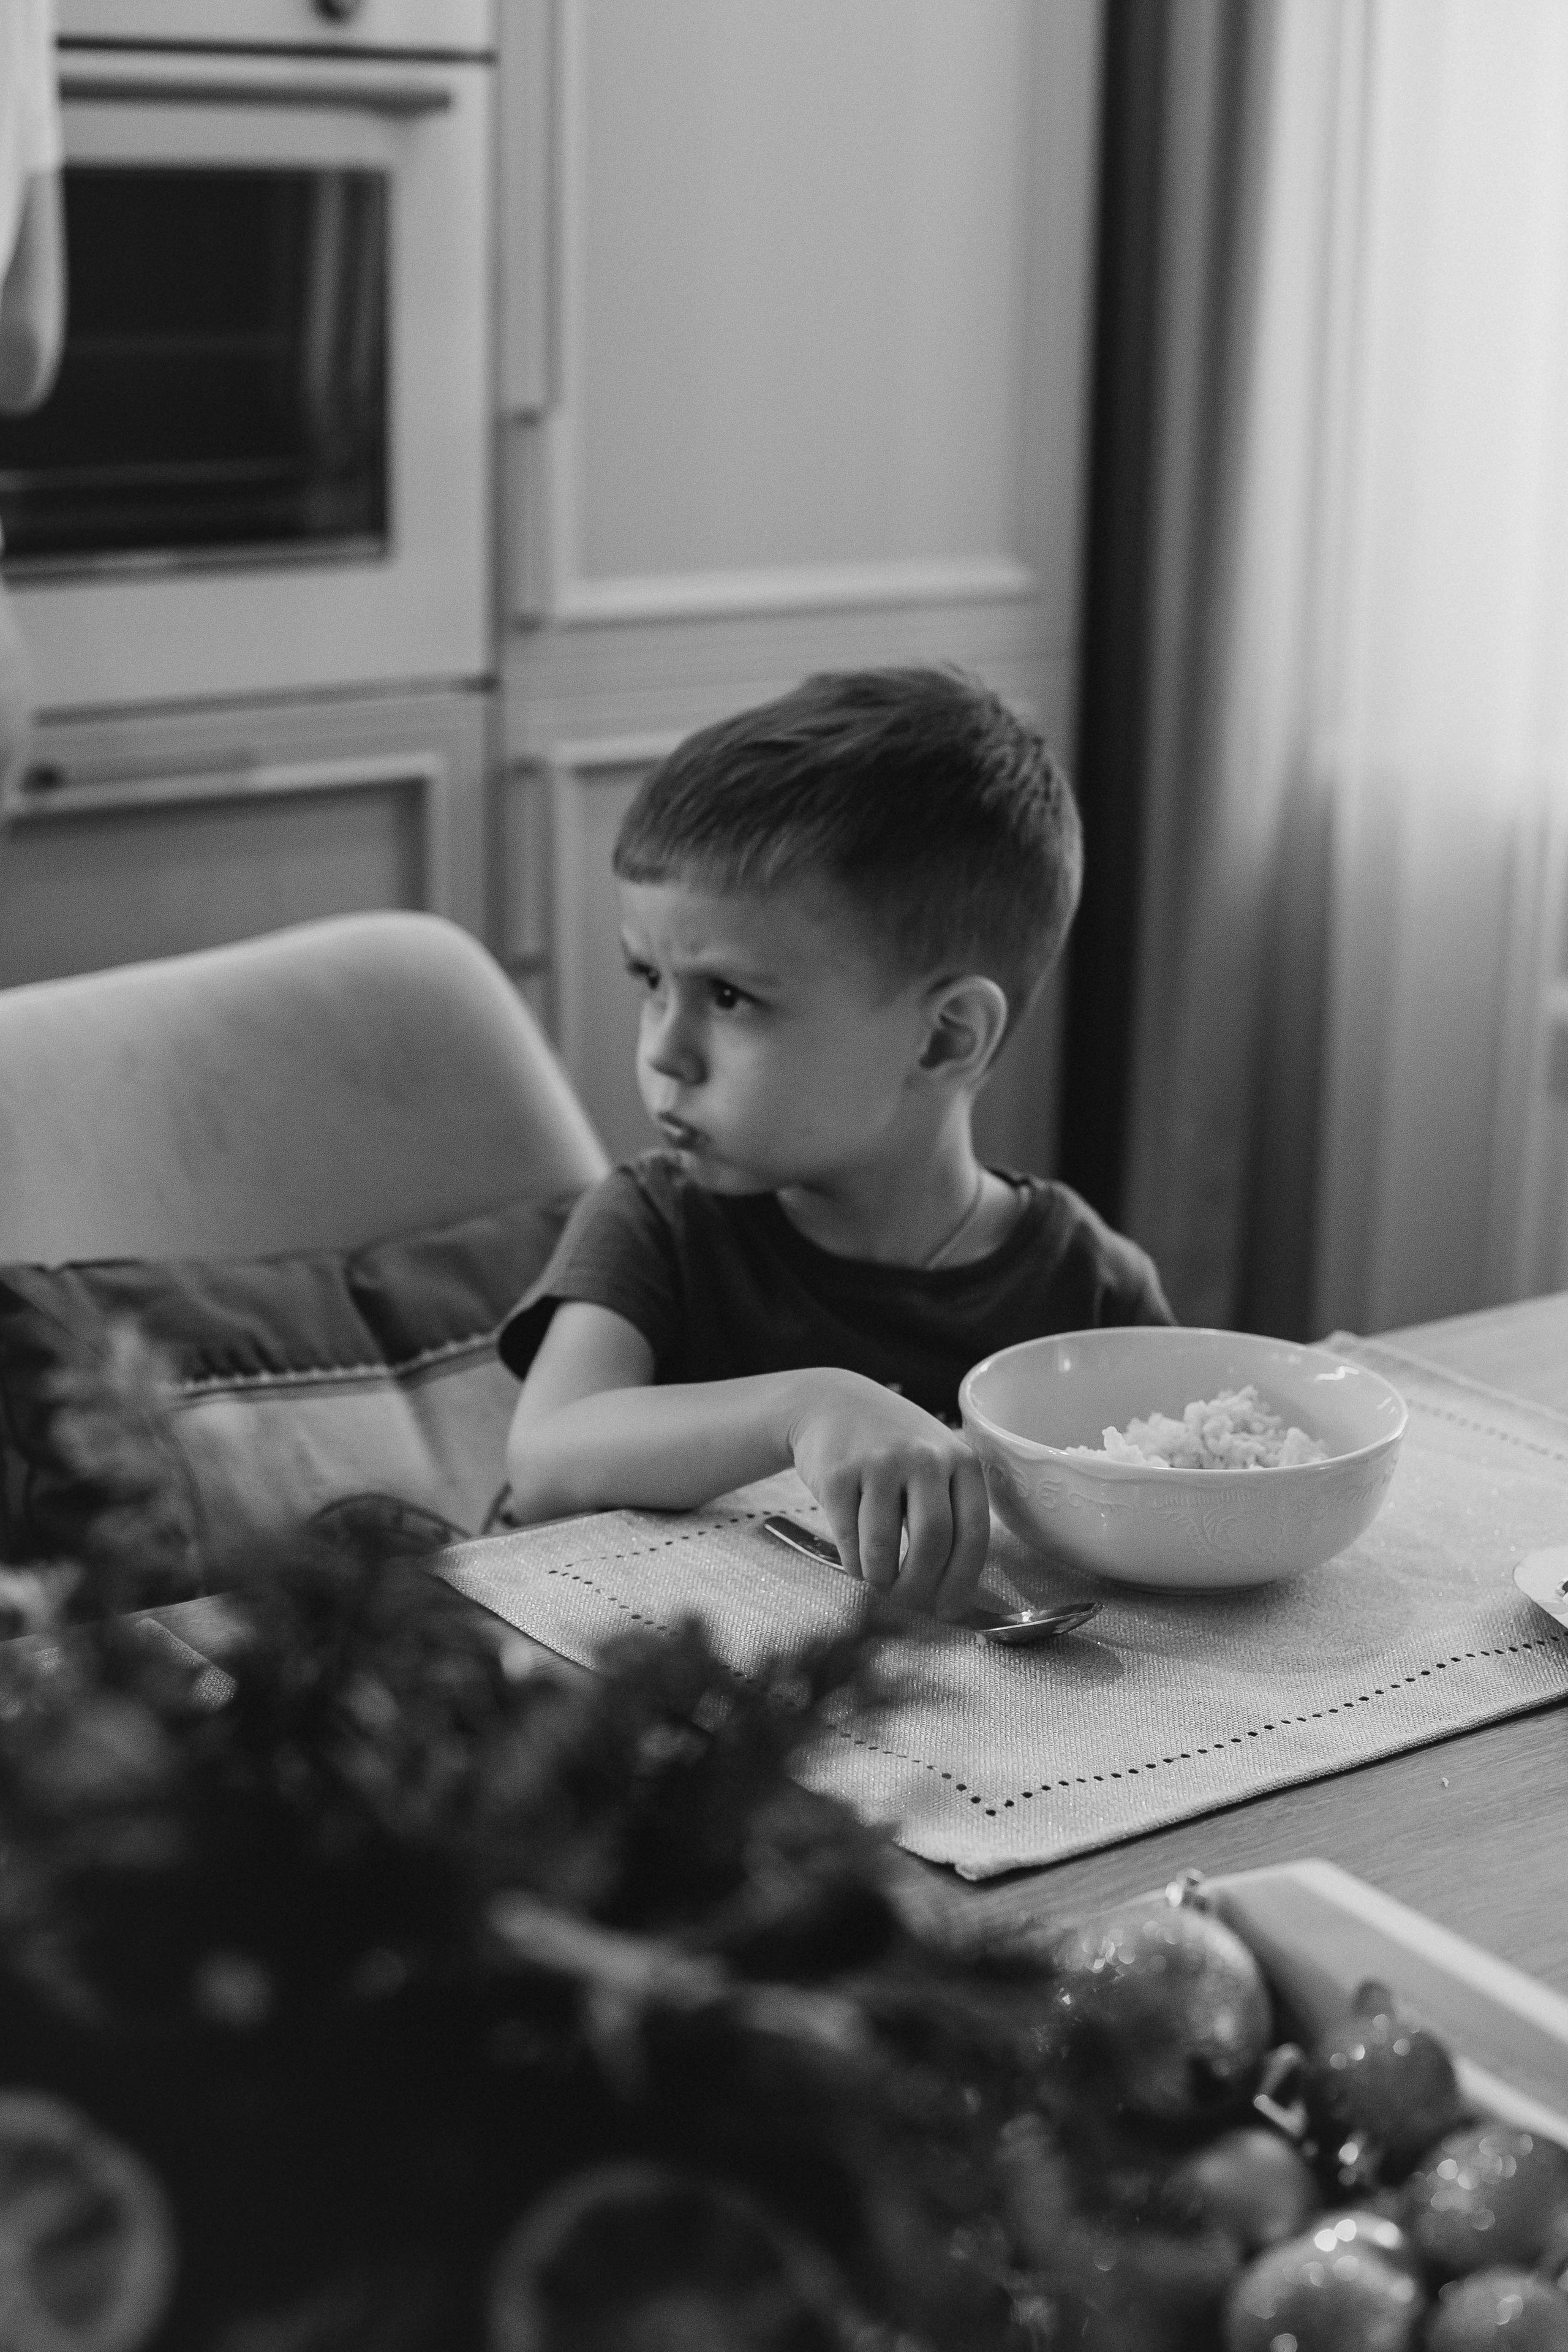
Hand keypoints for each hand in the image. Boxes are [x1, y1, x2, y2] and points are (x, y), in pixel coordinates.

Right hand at [786, 1370, 990, 1618]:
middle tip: (908, 1602)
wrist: (831, 1403)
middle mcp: (923, 1457)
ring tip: (879, 1580)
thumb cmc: (892, 1448)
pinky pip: (848, 1541)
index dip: (963, 1581)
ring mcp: (878, 1463)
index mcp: (960, 1460)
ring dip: (881, 1579)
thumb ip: (950, 1513)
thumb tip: (953, 1595)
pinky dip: (854, 1564)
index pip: (973, 1533)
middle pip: (932, 1543)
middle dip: (919, 1587)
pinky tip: (857, 1559)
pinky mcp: (837, 1474)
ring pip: (883, 1549)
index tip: (949, 1611)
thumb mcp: (934, 1461)